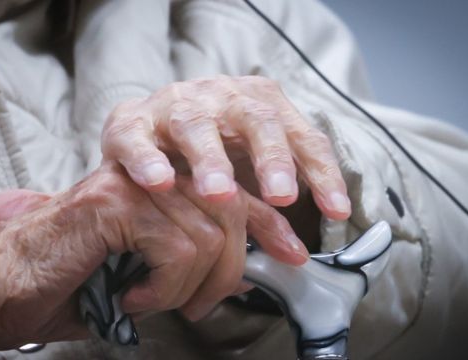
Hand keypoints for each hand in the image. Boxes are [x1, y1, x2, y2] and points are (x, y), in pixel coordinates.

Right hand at [0, 163, 306, 352]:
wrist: (4, 287)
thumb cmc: (72, 284)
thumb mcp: (148, 276)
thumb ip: (192, 265)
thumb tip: (242, 274)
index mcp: (162, 186)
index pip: (235, 196)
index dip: (271, 226)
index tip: (295, 256)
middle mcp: (152, 173)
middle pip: (232, 214)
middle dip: (229, 274)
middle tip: (193, 308)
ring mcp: (134, 182)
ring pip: (209, 235)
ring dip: (189, 288)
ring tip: (150, 299)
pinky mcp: (117, 201)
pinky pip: (177, 248)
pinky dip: (164, 287)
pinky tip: (132, 295)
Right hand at [101, 75, 350, 219]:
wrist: (143, 124)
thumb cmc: (202, 154)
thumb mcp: (242, 174)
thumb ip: (266, 211)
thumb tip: (295, 256)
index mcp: (260, 106)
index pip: (301, 136)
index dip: (322, 173)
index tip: (336, 211)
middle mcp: (222, 98)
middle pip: (257, 121)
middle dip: (272, 158)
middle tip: (282, 197)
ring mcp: (175, 106)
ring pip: (196, 126)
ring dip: (210, 160)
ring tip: (219, 194)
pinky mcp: (131, 121)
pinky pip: (138, 138)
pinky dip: (148, 159)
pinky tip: (159, 182)